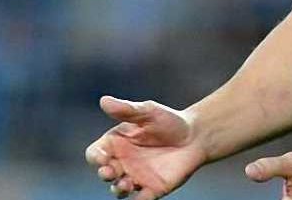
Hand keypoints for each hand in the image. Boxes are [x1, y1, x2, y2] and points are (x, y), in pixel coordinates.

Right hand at [85, 96, 208, 199]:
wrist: (195, 136)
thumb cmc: (168, 121)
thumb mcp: (147, 111)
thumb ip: (126, 109)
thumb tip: (104, 101)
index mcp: (116, 143)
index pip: (95, 154)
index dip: (95, 157)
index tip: (103, 156)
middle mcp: (122, 162)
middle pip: (104, 173)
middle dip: (104, 174)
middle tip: (110, 172)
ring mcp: (136, 177)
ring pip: (119, 189)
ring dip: (119, 189)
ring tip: (127, 183)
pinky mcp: (152, 189)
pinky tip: (142, 196)